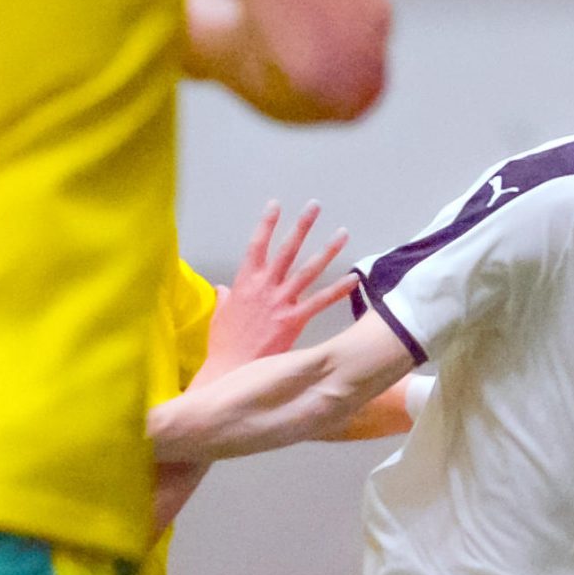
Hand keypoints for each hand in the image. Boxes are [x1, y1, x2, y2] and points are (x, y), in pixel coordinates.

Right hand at [205, 200, 353, 371]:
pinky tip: (353, 279)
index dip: (266, 224)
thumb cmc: (224, 344)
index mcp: (245, 282)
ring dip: (327, 250)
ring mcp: (281, 302)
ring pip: (308, 270)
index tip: (276, 205)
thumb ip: (226, 298)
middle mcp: (264, 287)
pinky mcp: (294, 320)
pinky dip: (338, 290)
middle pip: (286, 250)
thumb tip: (223, 289)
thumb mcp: (220, 315)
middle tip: (315, 206)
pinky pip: (320, 302)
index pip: (256, 245)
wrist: (231, 369)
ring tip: (342, 233)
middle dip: (301, 226)